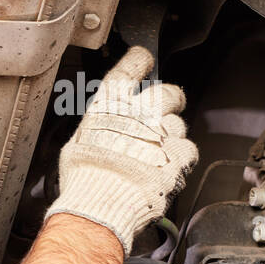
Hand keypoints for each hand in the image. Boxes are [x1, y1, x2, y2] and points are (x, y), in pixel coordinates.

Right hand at [44, 46, 197, 255]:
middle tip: (165, 108)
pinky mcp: (179, 155)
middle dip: (169, 99)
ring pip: (177, 125)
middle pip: (167, 92)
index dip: (139, 61)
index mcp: (111, 105)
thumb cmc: (84, 177)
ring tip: (153, 155)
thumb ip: (99, 129)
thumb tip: (103, 126)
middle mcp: (140, 112)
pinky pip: (187, 150)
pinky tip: (163, 168)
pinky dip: (178, 158)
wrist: (102, 205)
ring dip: (169, 136)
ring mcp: (163, 132)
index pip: (129, 69)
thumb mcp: (77, 144)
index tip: (143, 59)